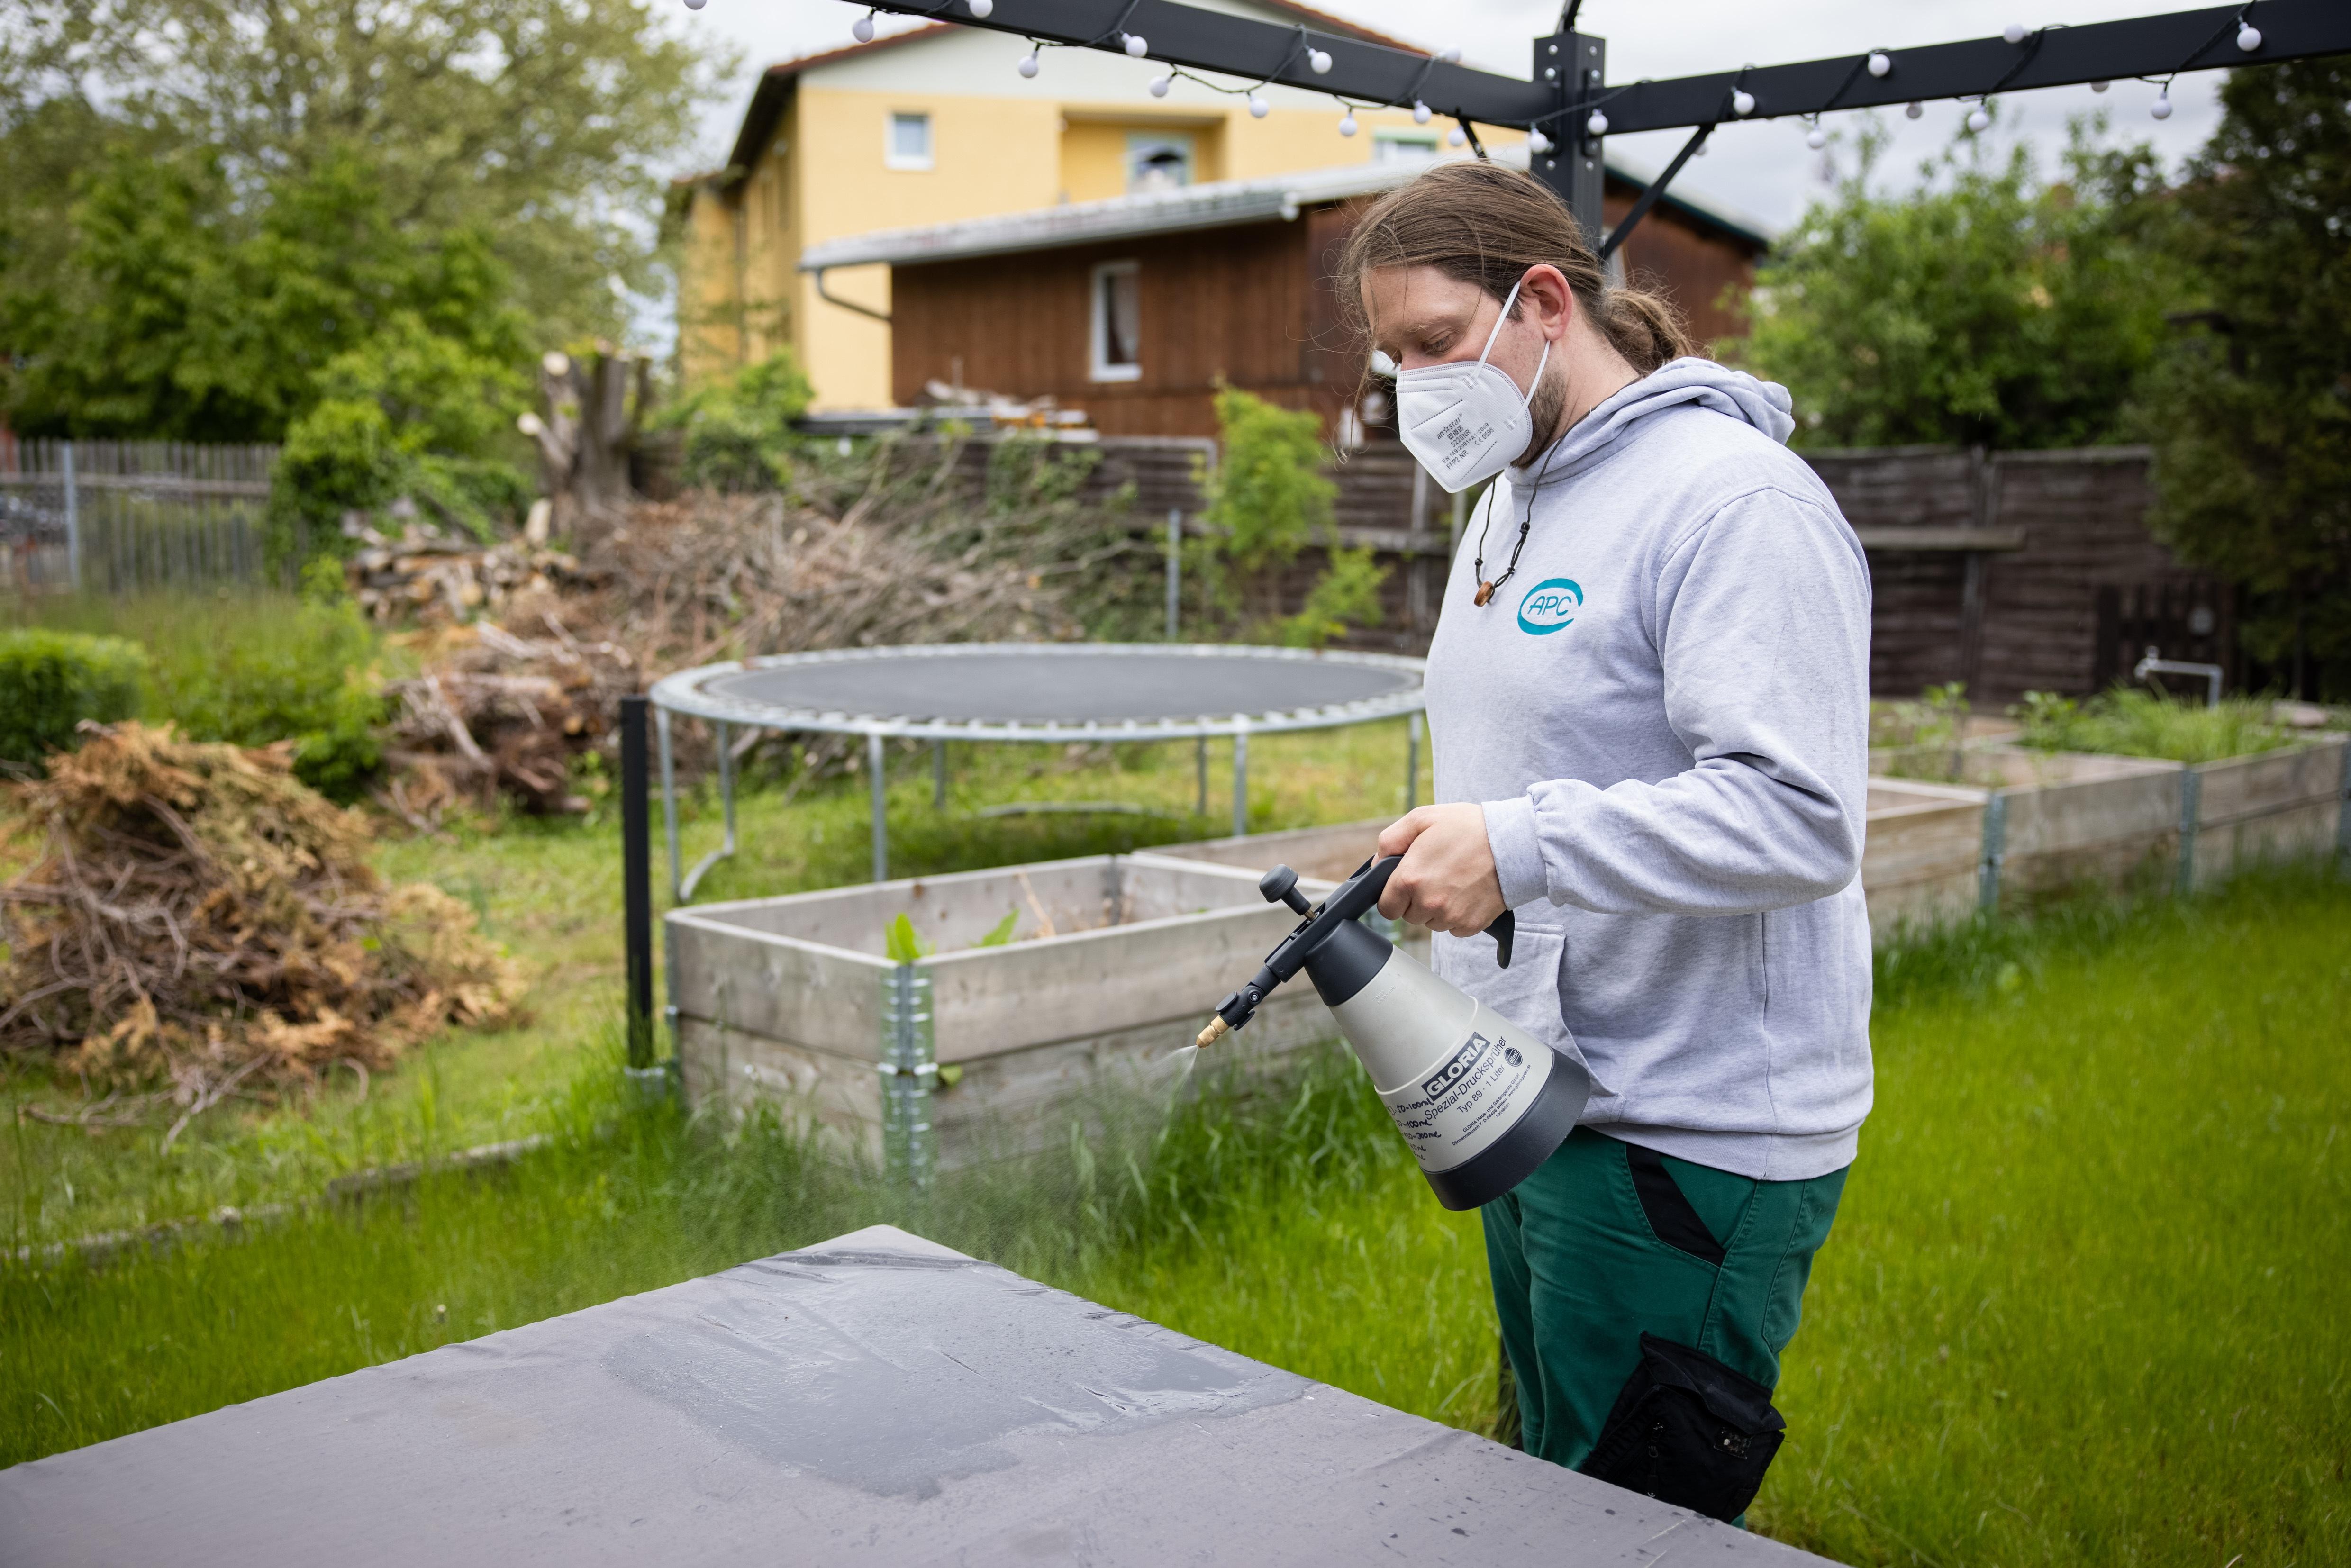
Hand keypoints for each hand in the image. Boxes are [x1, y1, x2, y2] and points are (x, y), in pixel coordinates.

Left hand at [1375, 804, 1507, 935]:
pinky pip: (1453, 927)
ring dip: (1437, 907)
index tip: (1406, 884)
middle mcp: (1428, 903)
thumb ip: (1390, 840)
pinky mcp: (1471, 925)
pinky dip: (1457, 913)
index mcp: (1410, 879)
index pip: (1386, 908)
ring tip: (1454, 880)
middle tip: (1435, 874)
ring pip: (1431, 923)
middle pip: (1409, 916)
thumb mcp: (1422, 818)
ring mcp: (1451, 917)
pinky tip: (1467, 891)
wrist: (1515, 843)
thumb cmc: (1469, 827)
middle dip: (1415, 899)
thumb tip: (1377, 865)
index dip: (1393, 895)